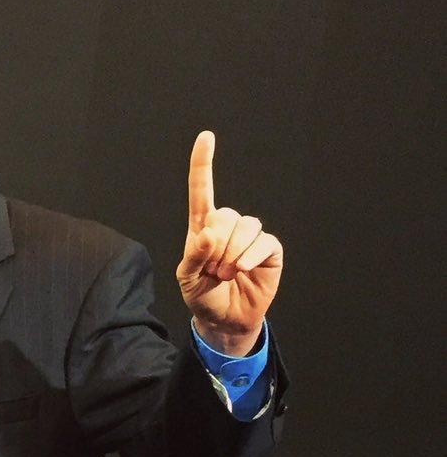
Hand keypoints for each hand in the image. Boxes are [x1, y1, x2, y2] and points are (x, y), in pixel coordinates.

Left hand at [176, 130, 282, 355]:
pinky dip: (250, 257)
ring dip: (232, 255)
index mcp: (203, 228)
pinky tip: (242, 271)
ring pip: (244, 227)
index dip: (203, 164)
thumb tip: (208, 233)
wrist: (225, 319)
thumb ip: (194, 255)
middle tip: (213, 270)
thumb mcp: (187, 278)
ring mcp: (250, 236)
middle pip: (225, 216)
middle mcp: (228, 226)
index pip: (202, 191)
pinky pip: (263, 242)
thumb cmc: (203, 296)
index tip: (206, 137)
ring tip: (226, 274)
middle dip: (216, 247)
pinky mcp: (269, 249)